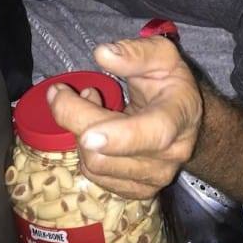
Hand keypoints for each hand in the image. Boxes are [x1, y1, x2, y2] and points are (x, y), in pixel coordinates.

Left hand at [47, 37, 202, 198]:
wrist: (183, 115)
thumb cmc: (170, 81)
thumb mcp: (161, 54)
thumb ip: (134, 52)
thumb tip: (102, 54)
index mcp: (180, 114)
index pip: (154, 132)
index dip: (120, 136)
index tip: (88, 134)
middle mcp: (171, 153)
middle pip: (108, 152)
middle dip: (75, 118)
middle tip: (60, 91)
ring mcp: (155, 177)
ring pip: (96, 166)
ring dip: (79, 132)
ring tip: (90, 104)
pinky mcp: (138, 190)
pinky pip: (95, 176)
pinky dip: (85, 150)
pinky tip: (94, 128)